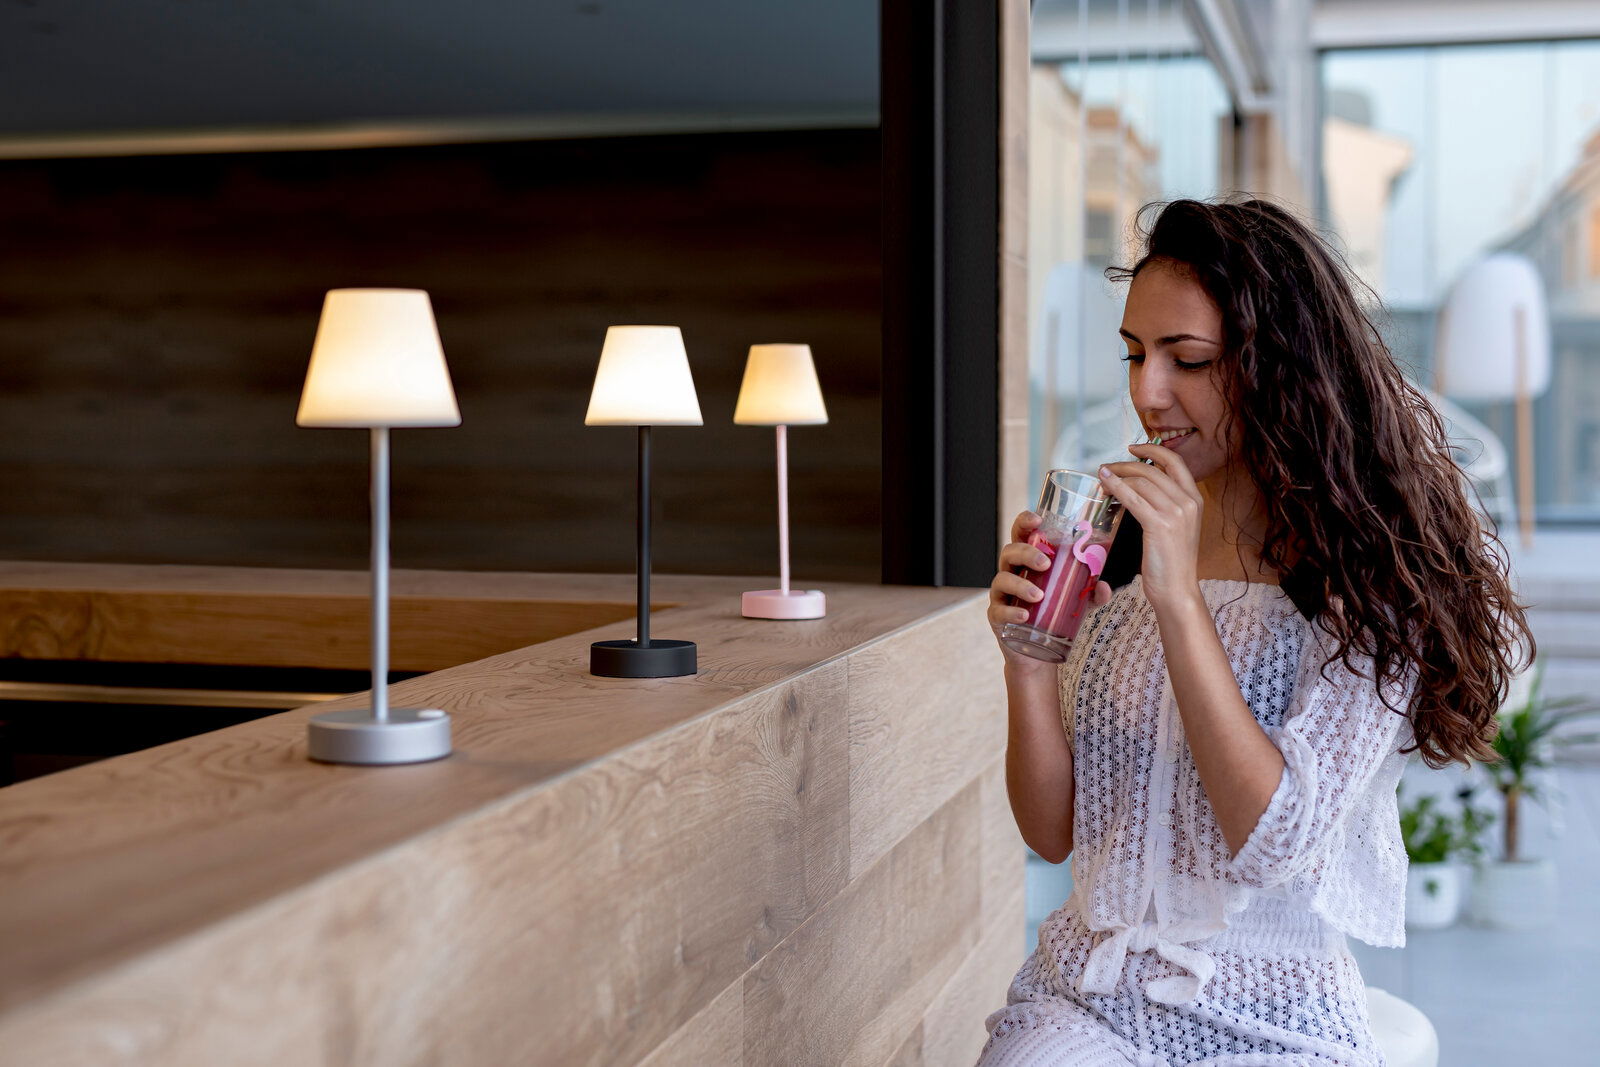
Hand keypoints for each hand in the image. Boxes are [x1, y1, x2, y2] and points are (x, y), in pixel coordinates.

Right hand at [990, 510, 1111, 670]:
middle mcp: (1011, 574)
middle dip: (1026, 554)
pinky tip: (1024, 615)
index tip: (1037, 520)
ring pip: (1002, 579)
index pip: (1021, 535)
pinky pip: (999, 610)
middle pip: (1009, 552)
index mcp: (1028, 563)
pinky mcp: (997, 618)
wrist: (1038, 653)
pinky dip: (1011, 611)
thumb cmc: (1054, 617)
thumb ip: (1092, 593)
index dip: (1024, 523)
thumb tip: (1103, 585)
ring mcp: (1002, 596)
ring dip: (1020, 584)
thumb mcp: (1078, 603)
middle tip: (1045, 564)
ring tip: (1039, 595)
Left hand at [1097, 443, 1203, 611]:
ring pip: (1141, 481)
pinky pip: (1133, 498)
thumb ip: (1163, 505)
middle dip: (1126, 464)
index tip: (1133, 448)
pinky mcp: (1160, 524)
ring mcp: (1176, 513)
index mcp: (1195, 499)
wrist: (1177, 589)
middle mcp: (1189, 502)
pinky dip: (1116, 487)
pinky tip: (1104, 485)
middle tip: (1106, 468)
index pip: (1176, 462)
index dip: (1153, 450)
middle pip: (1153, 469)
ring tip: (1101, 480)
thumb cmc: (1170, 561)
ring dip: (1117, 476)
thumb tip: (1135, 486)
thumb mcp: (1175, 527)